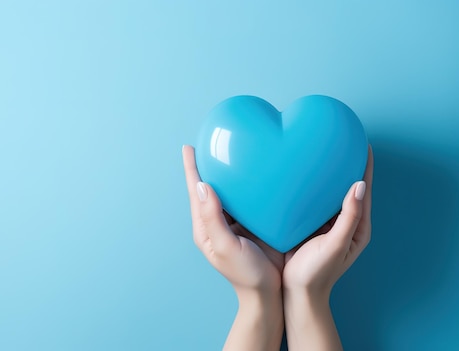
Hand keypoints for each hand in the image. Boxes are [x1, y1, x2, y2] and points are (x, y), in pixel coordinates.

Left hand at [182, 145, 283, 350]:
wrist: (269, 293)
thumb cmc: (245, 274)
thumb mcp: (225, 246)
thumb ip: (213, 217)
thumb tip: (203, 186)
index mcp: (206, 228)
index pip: (196, 192)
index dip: (192, 169)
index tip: (189, 147)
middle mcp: (218, 222)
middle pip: (210, 188)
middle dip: (208, 166)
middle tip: (211, 143)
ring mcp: (236, 223)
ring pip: (229, 192)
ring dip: (230, 174)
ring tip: (232, 153)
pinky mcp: (254, 224)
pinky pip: (248, 200)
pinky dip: (249, 186)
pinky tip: (257, 175)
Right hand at [283, 146, 373, 350]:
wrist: (297, 294)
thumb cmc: (317, 273)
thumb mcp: (336, 244)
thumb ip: (349, 216)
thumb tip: (359, 185)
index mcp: (357, 227)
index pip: (364, 190)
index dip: (365, 167)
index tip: (364, 144)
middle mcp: (345, 223)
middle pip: (349, 188)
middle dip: (347, 166)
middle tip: (341, 142)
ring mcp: (329, 224)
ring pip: (331, 193)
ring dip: (329, 175)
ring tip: (323, 153)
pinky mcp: (312, 226)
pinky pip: (315, 202)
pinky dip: (313, 188)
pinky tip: (303, 176)